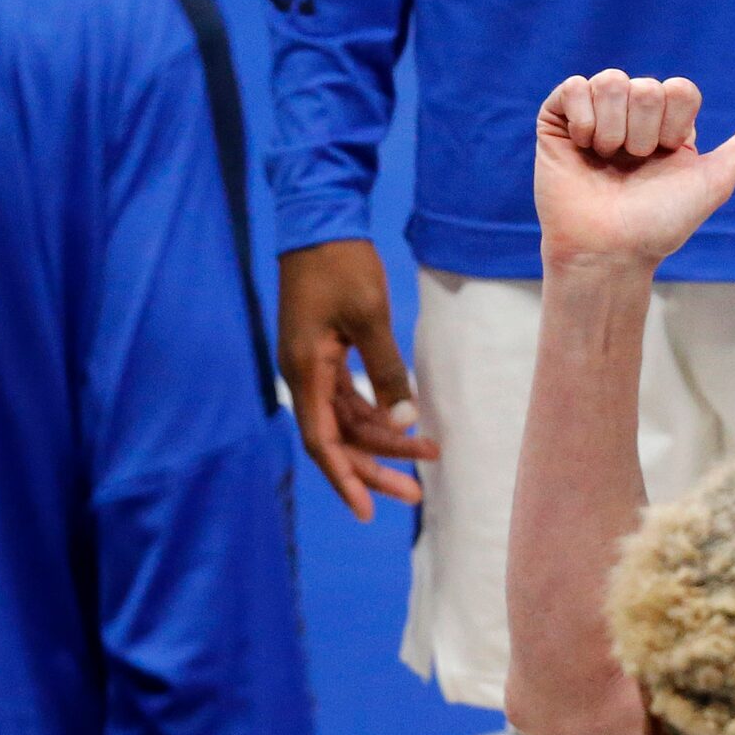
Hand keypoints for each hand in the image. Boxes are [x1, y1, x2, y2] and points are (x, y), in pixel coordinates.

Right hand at [277, 240, 436, 520]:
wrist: (321, 223)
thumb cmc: (342, 265)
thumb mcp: (370, 317)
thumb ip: (386, 370)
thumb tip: (403, 420)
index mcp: (306, 370)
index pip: (323, 442)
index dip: (345, 480)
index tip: (368, 511)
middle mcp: (305, 375)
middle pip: (339, 439)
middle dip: (375, 468)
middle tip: (416, 495)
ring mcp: (315, 366)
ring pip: (348, 420)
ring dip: (384, 440)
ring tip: (430, 456)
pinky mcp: (327, 354)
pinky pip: (351, 397)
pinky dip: (378, 413)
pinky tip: (408, 425)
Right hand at [534, 69, 734, 266]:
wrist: (609, 250)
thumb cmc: (660, 222)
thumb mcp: (713, 182)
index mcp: (667, 123)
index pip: (679, 88)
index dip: (674, 125)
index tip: (665, 159)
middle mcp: (632, 114)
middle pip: (645, 85)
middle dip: (643, 133)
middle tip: (632, 165)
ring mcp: (594, 113)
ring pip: (611, 81)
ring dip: (613, 130)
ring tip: (606, 160)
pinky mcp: (558, 118)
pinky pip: (575, 86)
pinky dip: (583, 119)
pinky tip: (583, 147)